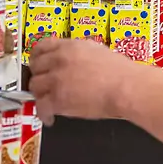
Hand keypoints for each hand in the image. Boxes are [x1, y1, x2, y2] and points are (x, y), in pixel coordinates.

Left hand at [28, 37, 151, 123]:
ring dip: (40, 95)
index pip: (40, 47)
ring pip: (35, 87)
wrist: (127, 87)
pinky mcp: (58, 99)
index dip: (37, 57)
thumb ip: (78, 52)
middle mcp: (59, 60)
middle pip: (35, 68)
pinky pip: (41, 107)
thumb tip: (71, 56)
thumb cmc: (120, 72)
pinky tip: (50, 117)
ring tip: (46, 102)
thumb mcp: (96, 50)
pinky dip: (44, 114)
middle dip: (39, 77)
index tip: (37, 64)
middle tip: (44, 85)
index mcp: (68, 47)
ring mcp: (57, 79)